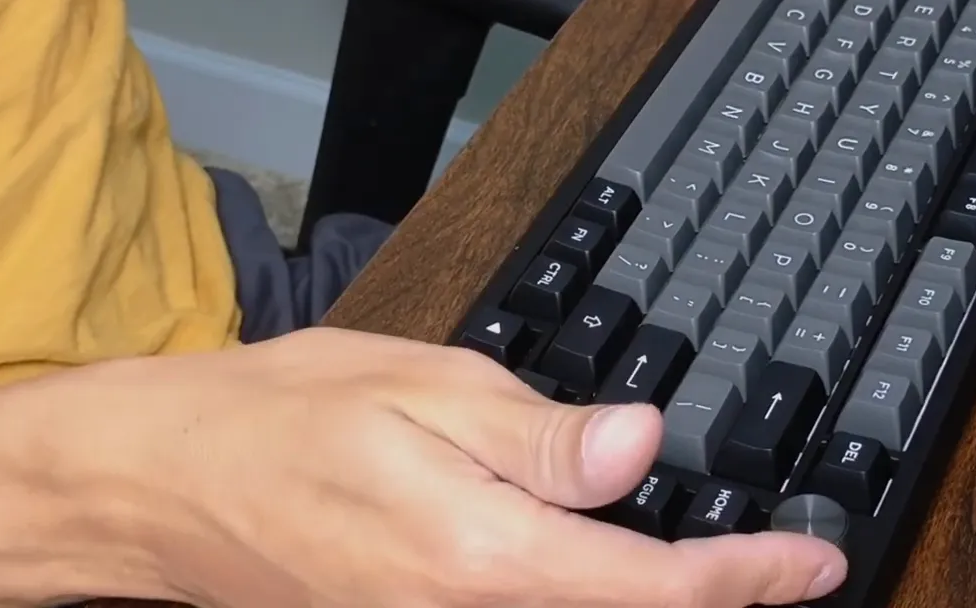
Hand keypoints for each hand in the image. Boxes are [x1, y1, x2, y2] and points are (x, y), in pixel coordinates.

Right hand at [65, 328, 846, 606]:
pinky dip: (582, 604)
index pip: (657, 588)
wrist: (163, 486)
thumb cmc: (276, 423)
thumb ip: (539, 434)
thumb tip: (641, 446)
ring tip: (711, 570)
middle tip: (777, 570)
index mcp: (482, 553)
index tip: (812, 562)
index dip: (752, 578)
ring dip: (653, 605)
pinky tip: (594, 570)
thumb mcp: (417, 389)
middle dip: (718, 605)